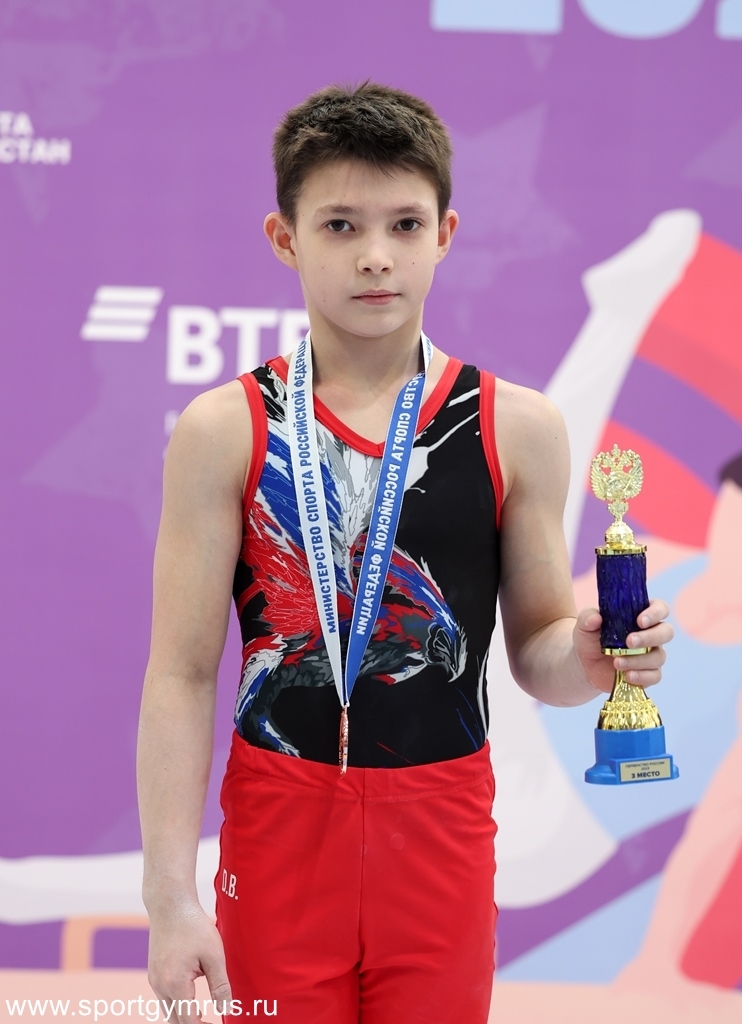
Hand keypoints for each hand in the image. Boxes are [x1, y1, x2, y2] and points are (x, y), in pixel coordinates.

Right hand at [147, 899, 231, 1023]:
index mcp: (174, 984)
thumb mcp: (213, 954)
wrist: (170, 904)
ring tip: (204, 1015)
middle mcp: (159, 986)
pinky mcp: (154, 972)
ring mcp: (154, 980)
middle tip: (212, 1022)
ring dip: (184, 1016)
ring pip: (168, 1011)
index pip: (188, 1022)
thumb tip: (226, 1009)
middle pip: (175, 1020)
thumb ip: (220, 985)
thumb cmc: (193, 925)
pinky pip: (165, 998)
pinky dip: (177, 1004)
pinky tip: (191, 999)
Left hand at [574, 598, 673, 693]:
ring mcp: (652, 654)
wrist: (585, 664)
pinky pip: (655, 676)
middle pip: (666, 632)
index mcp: (641, 615)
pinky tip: (628, 676)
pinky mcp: (648, 673)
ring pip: (659, 656)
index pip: (660, 608)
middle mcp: (651, 634)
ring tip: (616, 662)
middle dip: (650, 637)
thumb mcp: (584, 625)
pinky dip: (642, 676)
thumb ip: (588, 617)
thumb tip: (595, 618)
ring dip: (638, 660)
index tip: (640, 620)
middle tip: (629, 642)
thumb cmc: (590, 638)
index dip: (655, 613)